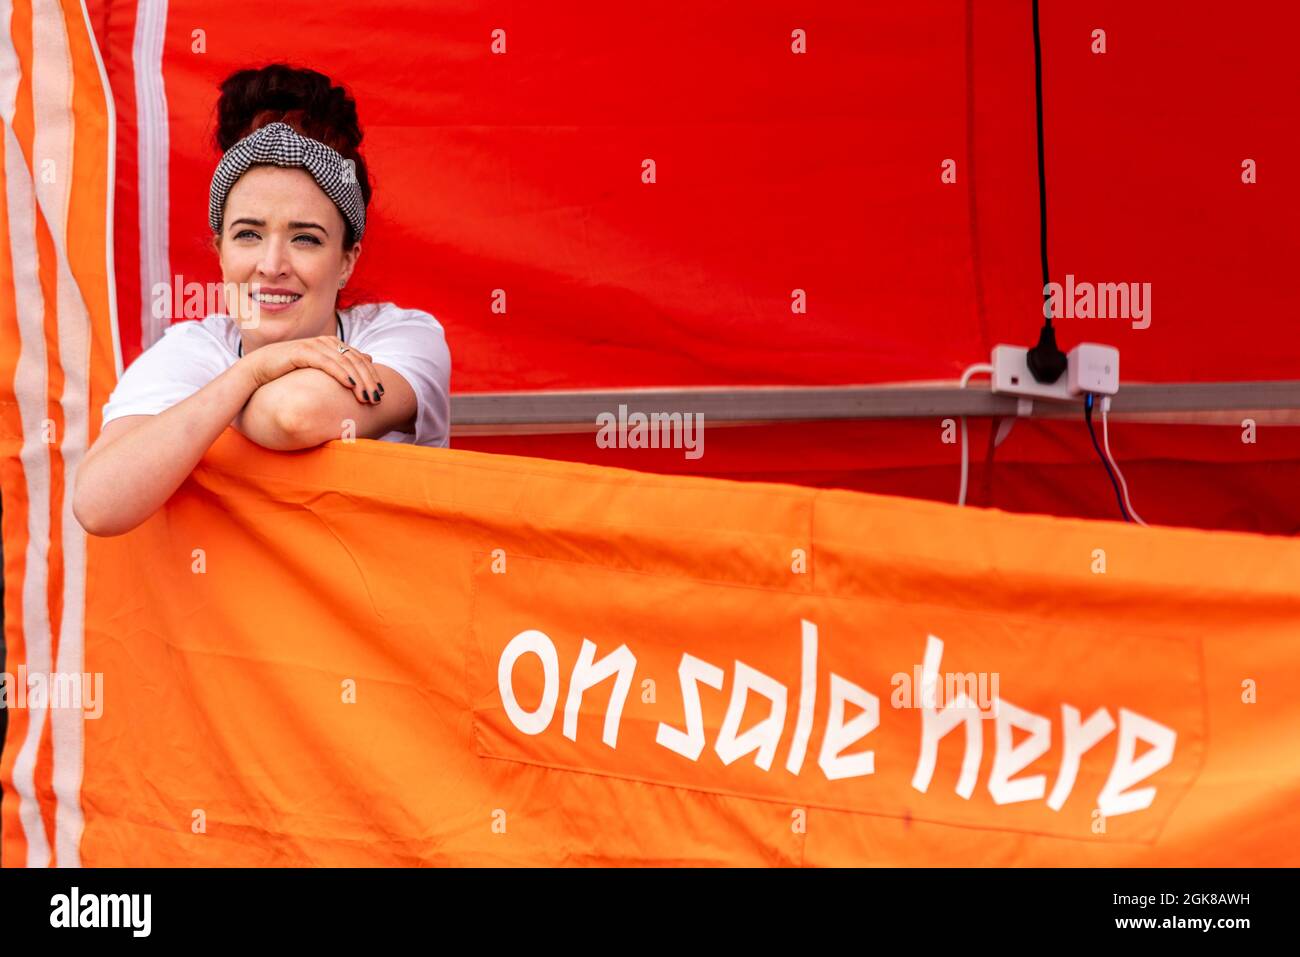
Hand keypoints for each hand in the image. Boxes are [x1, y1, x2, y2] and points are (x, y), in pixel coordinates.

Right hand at [241, 335, 385, 404]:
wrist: (257, 370)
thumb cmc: (289, 372)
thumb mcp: (321, 368)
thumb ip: (344, 362)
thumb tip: (369, 358)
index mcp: (332, 345)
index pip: (360, 359)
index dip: (372, 376)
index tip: (381, 394)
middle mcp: (325, 342)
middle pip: (356, 361)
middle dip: (369, 380)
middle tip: (377, 398)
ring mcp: (314, 345)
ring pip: (345, 362)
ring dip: (359, 380)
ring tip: (367, 397)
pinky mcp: (302, 351)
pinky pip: (326, 363)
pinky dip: (340, 373)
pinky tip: (351, 385)